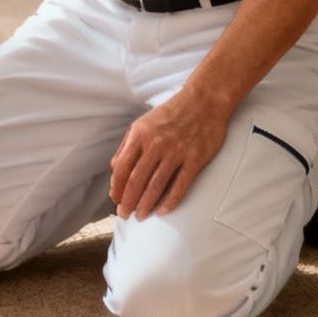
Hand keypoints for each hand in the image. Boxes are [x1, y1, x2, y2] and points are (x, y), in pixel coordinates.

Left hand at [109, 90, 233, 220]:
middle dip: (128, 201)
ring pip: (156, 186)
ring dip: (146, 204)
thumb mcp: (142, 124)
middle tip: (124, 214)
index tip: (115, 199)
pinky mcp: (195, 159)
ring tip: (141, 215)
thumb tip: (114, 170)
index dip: (117, 187)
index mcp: (140, 134)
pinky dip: (170, 201)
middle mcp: (156, 144)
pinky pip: (180, 185)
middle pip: (137, 180)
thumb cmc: (171, 113)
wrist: (204, 101)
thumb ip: (127, 146)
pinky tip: (162, 210)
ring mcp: (177, 152)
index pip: (122, 167)